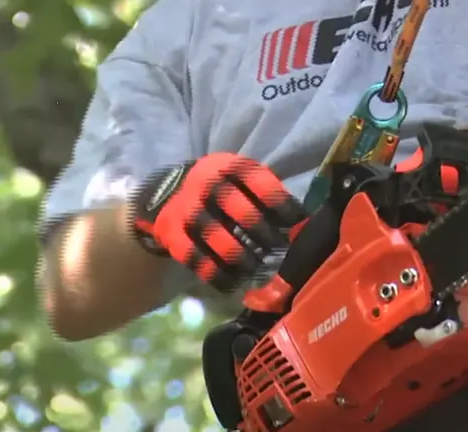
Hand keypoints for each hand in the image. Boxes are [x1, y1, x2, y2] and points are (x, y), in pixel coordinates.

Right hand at [130, 153, 306, 289]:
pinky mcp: (171, 233)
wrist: (166, 193)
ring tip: (254, 266)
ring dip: (238, 253)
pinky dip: (214, 273)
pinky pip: (193, 257)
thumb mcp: (238, 180)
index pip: (256, 178)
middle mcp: (203, 183)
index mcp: (226, 165)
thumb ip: (265, 195)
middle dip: (259, 228)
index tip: (297, 220)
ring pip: (213, 233)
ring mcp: (185, 208)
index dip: (279, 200)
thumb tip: (301, 222)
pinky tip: (232, 283)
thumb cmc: (219, 190)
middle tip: (276, 246)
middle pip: (234, 204)